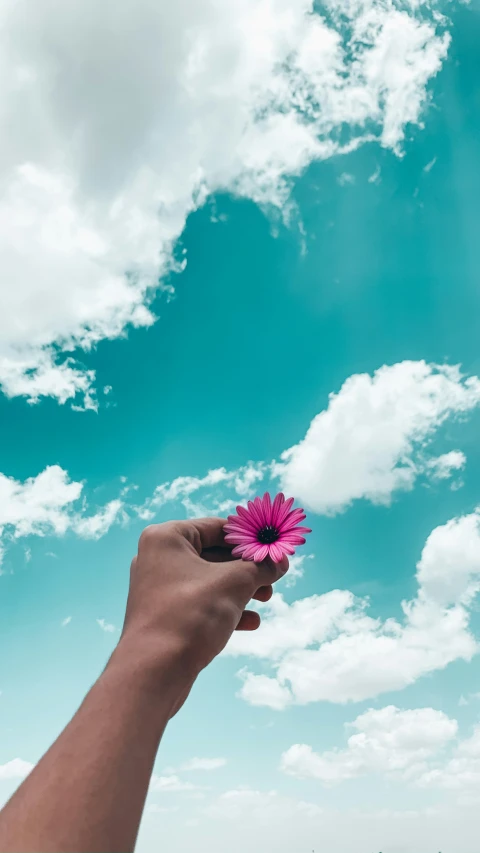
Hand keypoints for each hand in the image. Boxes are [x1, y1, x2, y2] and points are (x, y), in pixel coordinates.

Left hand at [116, 517, 288, 711]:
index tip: (275, 548)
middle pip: (214, 554)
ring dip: (240, 588)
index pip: (218, 527)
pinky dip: (225, 608)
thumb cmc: (190, 617)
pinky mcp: (164, 615)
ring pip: (209, 580)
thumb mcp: (234, 584)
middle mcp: (158, 558)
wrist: (153, 673)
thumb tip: (280, 561)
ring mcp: (159, 588)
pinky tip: (251, 622)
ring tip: (266, 598)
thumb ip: (260, 567)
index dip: (250, 538)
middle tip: (274, 576)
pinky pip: (200, 603)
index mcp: (166, 538)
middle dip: (247, 566)